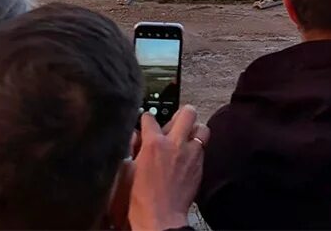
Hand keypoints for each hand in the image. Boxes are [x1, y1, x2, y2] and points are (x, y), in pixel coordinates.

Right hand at [128, 106, 209, 230]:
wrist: (160, 217)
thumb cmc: (141, 199)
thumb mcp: (127, 170)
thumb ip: (133, 149)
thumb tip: (135, 137)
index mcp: (153, 144)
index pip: (150, 118)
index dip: (147, 118)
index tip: (147, 120)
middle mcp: (175, 144)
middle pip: (187, 113)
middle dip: (181, 113)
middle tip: (176, 120)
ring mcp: (191, 154)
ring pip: (202, 127)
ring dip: (194, 129)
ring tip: (186, 136)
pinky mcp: (200, 165)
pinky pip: (203, 147)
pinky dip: (196, 147)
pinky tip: (188, 154)